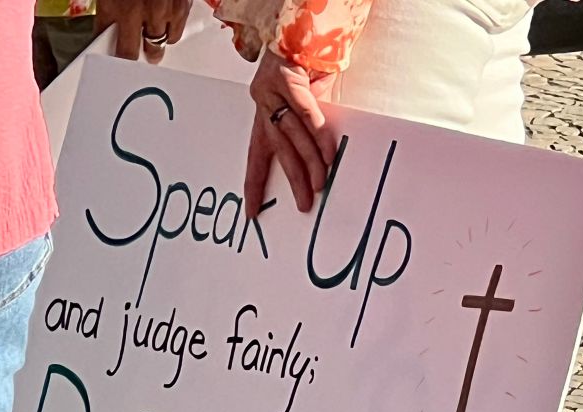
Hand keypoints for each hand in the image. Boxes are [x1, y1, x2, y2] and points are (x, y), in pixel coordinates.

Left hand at [96, 0, 192, 63]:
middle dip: (137, 51)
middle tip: (135, 47)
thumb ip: (110, 6)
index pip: (113, 44)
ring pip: (162, 41)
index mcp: (120, 4)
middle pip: (141, 50)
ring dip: (156, 39)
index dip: (113, 53)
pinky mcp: (184, 3)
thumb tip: (108, 25)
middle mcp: (143, 9)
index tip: (112, 57)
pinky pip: (178, 29)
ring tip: (152, 28)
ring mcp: (166, 7)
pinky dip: (172, 26)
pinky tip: (166, 15)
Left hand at [245, 50, 337, 218]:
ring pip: (294, 136)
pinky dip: (319, 136)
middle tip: (303, 205)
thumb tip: (320, 163)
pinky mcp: (287, 79)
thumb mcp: (305, 104)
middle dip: (292, 180)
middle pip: (278, 150)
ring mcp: (272, 92)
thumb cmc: (307, 68)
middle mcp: (262, 104)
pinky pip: (306, 115)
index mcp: (262, 115)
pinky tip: (329, 155)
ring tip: (322, 183)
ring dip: (311, 163)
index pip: (256, 157)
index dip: (255, 185)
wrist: (306, 28)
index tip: (253, 212)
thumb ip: (307, 130)